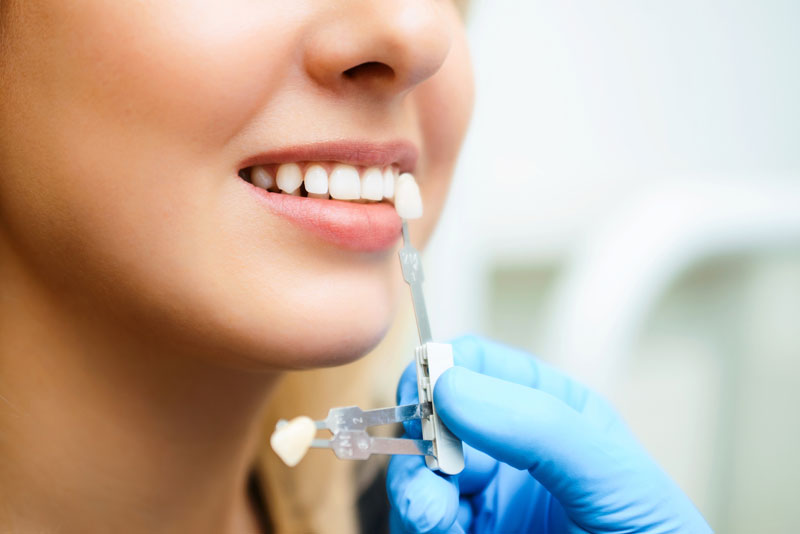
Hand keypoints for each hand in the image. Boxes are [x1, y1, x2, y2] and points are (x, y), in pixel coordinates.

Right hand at [386, 335, 711, 532]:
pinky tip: (439, 527)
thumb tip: (453, 387)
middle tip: (427, 456)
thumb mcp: (611, 476)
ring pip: (418, 474)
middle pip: (436, 420)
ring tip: (431, 510)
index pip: (481, 365)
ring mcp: (484, 501)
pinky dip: (417, 522)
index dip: (446, 367)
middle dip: (422, 433)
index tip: (428, 388)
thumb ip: (539, 427)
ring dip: (413, 486)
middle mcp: (507, 453)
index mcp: (548, 413)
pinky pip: (418, 522)